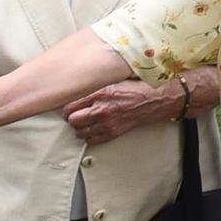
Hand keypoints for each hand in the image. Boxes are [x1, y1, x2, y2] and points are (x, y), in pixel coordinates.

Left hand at [63, 78, 189, 142]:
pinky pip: (91, 140)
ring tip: (84, 123)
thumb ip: (96, 85)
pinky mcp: (112, 133)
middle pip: (73, 121)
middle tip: (75, 115)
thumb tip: (80, 84)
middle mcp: (101, 110)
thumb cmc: (136, 88)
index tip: (69, 108)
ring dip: (79, 128)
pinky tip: (93, 129)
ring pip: (80, 132)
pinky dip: (89, 136)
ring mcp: (106, 124)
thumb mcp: (113, 80)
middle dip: (72, 118)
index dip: (67, 108)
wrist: (154, 100)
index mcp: (99, 94)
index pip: (71, 106)